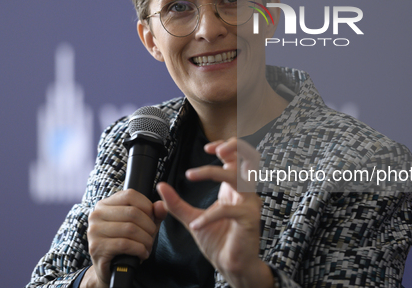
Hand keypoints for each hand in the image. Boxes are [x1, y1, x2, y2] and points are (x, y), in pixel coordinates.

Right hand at [82, 189, 167, 287]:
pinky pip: (125, 244)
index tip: (152, 218)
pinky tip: (142, 254)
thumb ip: (154, 214)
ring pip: (130, 229)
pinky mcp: (97, 247)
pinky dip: (139, 249)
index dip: (147, 206)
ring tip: (147, 246)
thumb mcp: (142, 225)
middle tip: (152, 236)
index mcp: (105, 204)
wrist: (110, 269)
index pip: (130, 195)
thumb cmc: (126, 243)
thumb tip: (162, 205)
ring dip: (145, 240)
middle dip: (148, 226)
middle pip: (132, 212)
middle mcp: (96, 214)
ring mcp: (94, 231)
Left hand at [156, 138, 273, 287]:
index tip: (207, 147)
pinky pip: (228, 210)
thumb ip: (176, 203)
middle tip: (214, 149)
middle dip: (234, 146)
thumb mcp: (191, 218)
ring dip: (214, 171)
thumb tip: (161, 186)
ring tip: (193, 173)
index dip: (225, 146)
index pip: (237, 157)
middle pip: (249, 157)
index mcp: (234, 188)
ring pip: (238, 177)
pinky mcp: (249, 219)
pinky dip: (208, 216)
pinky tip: (196, 225)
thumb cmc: (218, 241)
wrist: (230, 265)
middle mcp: (245, 192)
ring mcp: (250, 204)